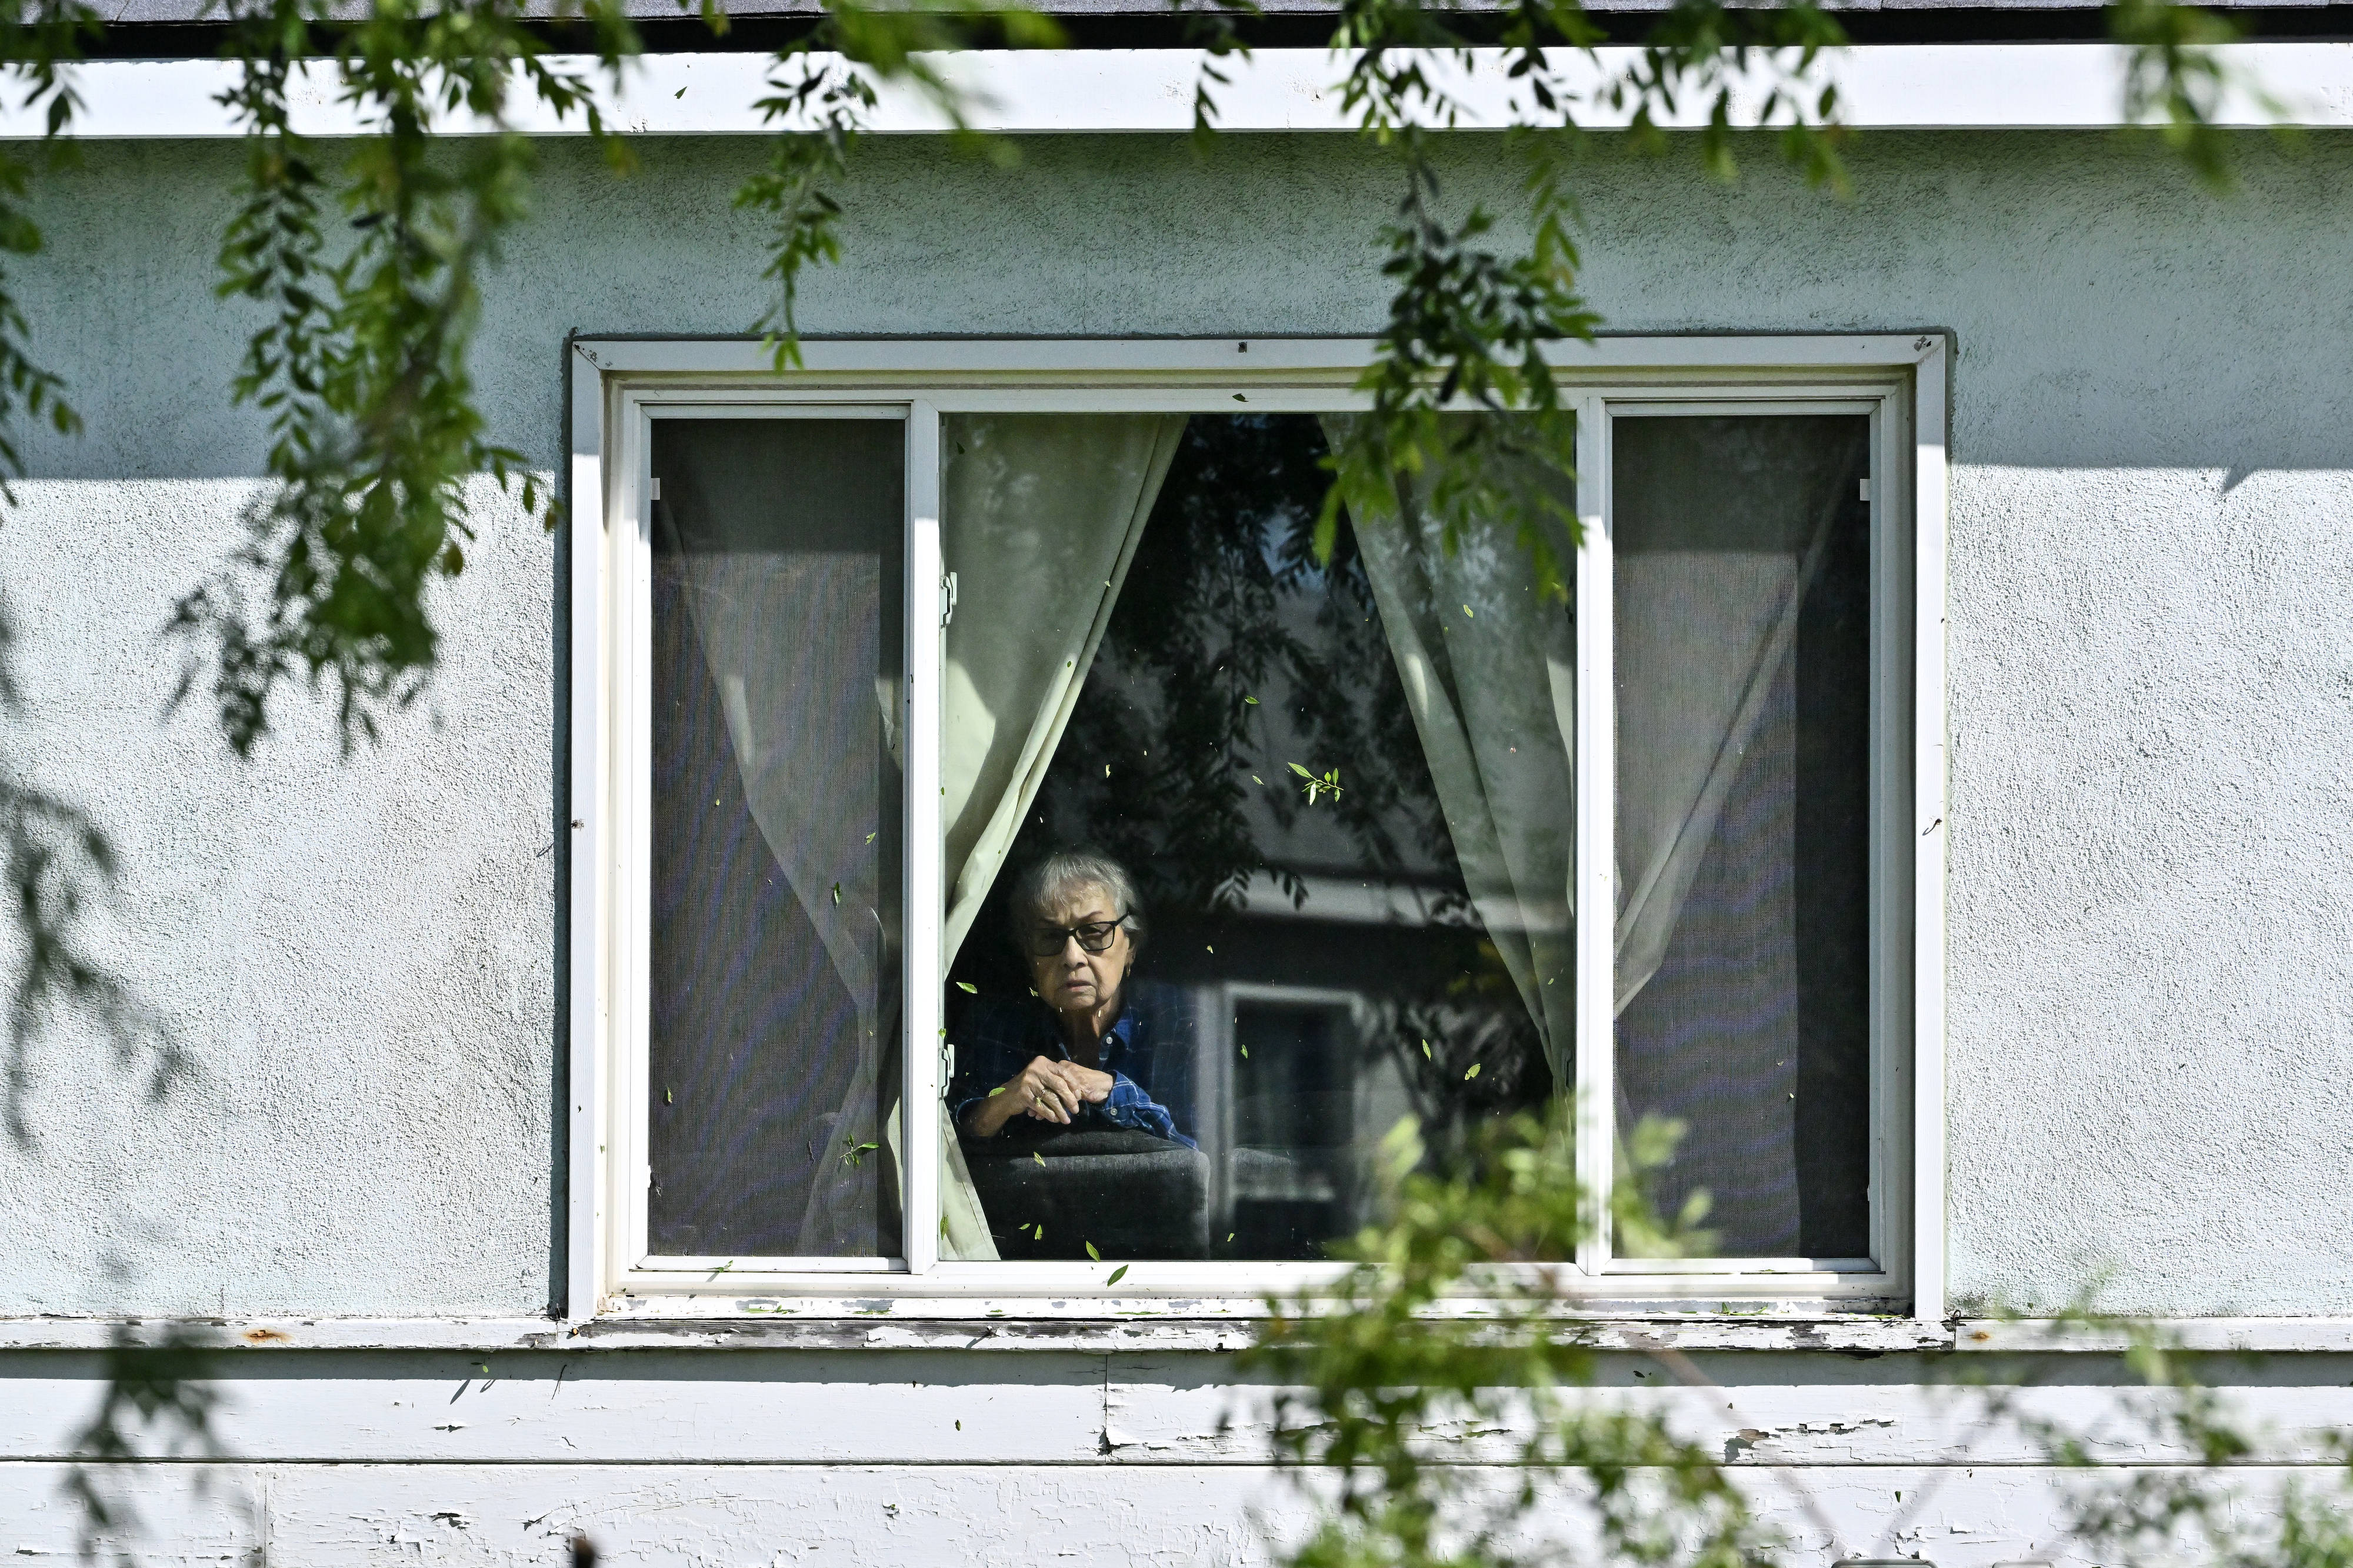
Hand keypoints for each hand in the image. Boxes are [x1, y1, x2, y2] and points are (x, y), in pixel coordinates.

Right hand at [967, 1057, 1113, 1135]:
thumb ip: (1056, 1080)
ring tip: (1067, 1119)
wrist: (1005, 1096)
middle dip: (1070, 1099)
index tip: (1079, 1096)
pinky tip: (1055, 1119)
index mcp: (1042, 1062)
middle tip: (1076, 1110)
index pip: (1063, 1072)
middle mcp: (1036, 1069)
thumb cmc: (1028, 1087)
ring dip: (1061, 1111)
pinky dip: (1050, 1114)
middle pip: (1059, 1085)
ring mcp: (1029, 1082)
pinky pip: (1042, 1107)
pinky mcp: (1024, 1095)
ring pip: (1051, 1098)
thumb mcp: (1041, 1077)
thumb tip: (1077, 1093)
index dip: (1073, 1084)